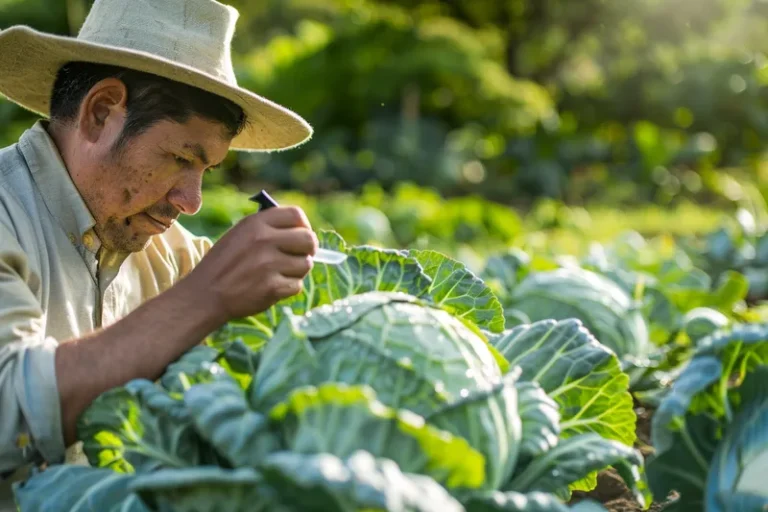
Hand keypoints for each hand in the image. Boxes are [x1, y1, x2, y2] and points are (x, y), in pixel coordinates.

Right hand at [185, 206, 317, 321]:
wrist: (205, 295)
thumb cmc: (225, 264)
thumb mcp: (240, 234)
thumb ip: (268, 228)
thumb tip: (302, 229)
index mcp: (255, 223)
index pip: (296, 214)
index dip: (304, 225)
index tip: (300, 235)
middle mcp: (264, 240)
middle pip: (309, 239)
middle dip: (308, 249)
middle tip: (299, 256)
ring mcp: (269, 264)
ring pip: (306, 264)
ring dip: (297, 271)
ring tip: (280, 273)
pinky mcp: (272, 287)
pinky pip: (297, 285)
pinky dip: (288, 288)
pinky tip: (272, 287)